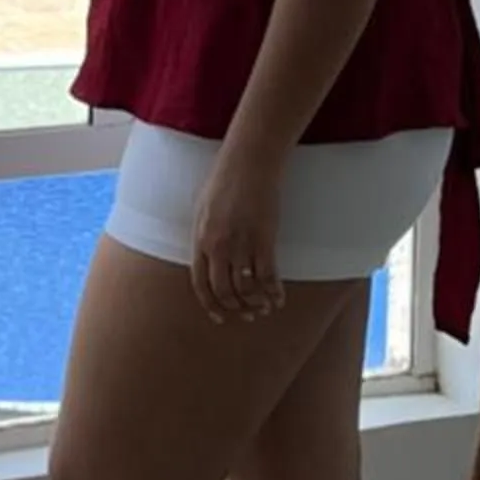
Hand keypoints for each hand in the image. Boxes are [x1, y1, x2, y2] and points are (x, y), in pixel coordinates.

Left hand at [192, 151, 284, 323]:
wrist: (248, 163)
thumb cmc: (224, 181)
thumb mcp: (202, 209)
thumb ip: (203, 236)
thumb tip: (207, 258)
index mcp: (200, 240)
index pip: (200, 284)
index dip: (211, 305)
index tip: (220, 316)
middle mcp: (218, 247)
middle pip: (224, 291)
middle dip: (236, 308)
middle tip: (247, 315)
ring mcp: (241, 244)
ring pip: (247, 288)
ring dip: (256, 303)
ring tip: (264, 308)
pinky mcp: (264, 240)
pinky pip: (268, 276)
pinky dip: (274, 292)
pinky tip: (279, 298)